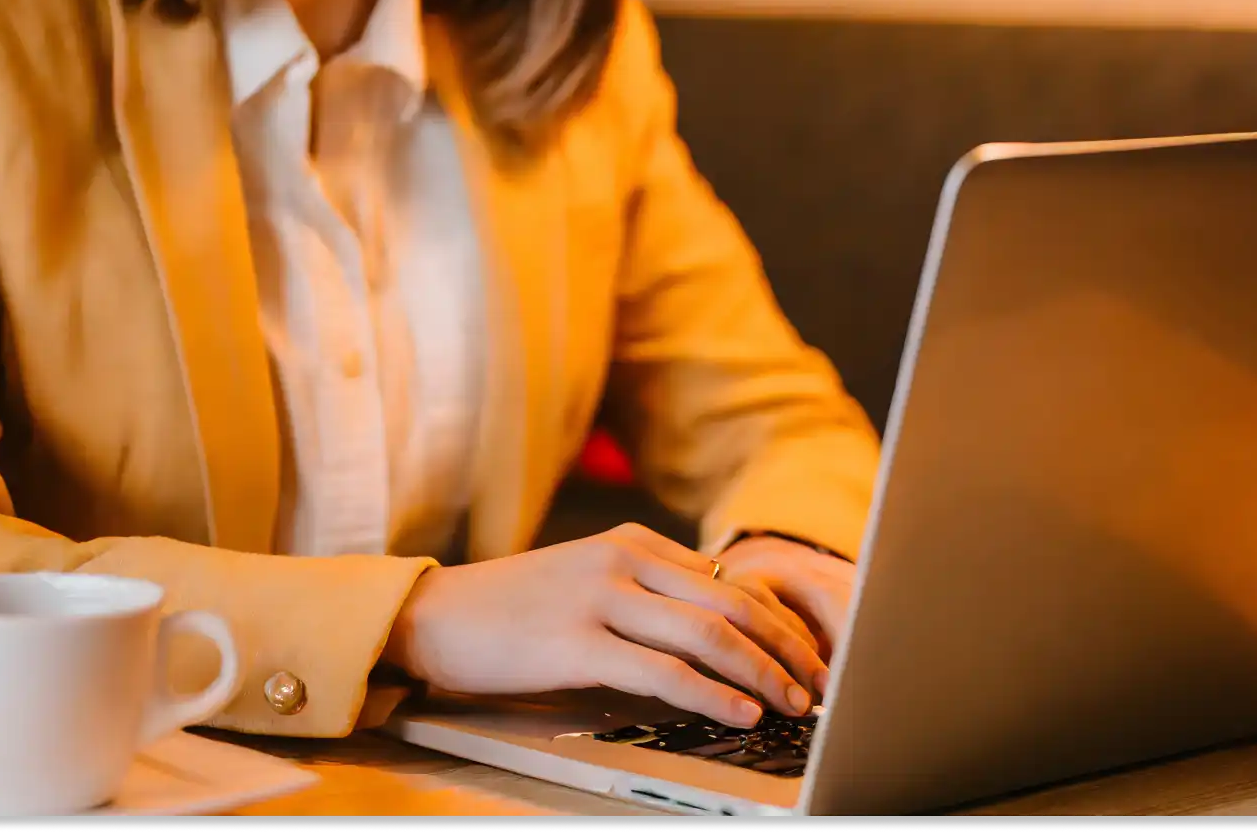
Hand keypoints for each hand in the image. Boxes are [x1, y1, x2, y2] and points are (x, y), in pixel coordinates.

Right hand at [381, 524, 828, 726]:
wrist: (436, 616)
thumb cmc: (515, 610)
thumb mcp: (589, 581)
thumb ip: (649, 595)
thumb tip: (719, 632)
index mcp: (635, 544)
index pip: (733, 583)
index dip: (781, 624)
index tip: (811, 656)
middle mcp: (625, 561)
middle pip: (734, 605)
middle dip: (787, 649)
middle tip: (821, 683)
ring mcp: (601, 599)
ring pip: (709, 636)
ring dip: (763, 674)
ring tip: (795, 704)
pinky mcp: (577, 643)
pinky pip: (662, 672)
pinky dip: (711, 694)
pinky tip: (739, 712)